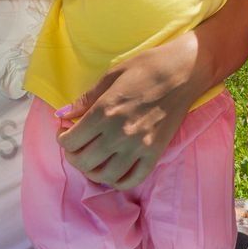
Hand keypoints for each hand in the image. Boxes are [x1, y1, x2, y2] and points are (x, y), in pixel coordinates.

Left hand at [56, 38, 197, 189]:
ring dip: (92, 170)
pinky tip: (113, 170)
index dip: (62, 138)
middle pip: (83, 162)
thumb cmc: (148, 67)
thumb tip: (62, 114)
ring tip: (93, 159)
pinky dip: (118, 181)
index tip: (66, 131)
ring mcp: (139, 146)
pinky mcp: (155, 152)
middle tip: (76, 146)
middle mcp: (119, 133)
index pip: (70, 141)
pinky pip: (132, 179)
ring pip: (104, 175)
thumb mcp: (112, 75)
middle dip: (73, 155)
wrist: (185, 71)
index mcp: (105, 110)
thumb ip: (86, 98)